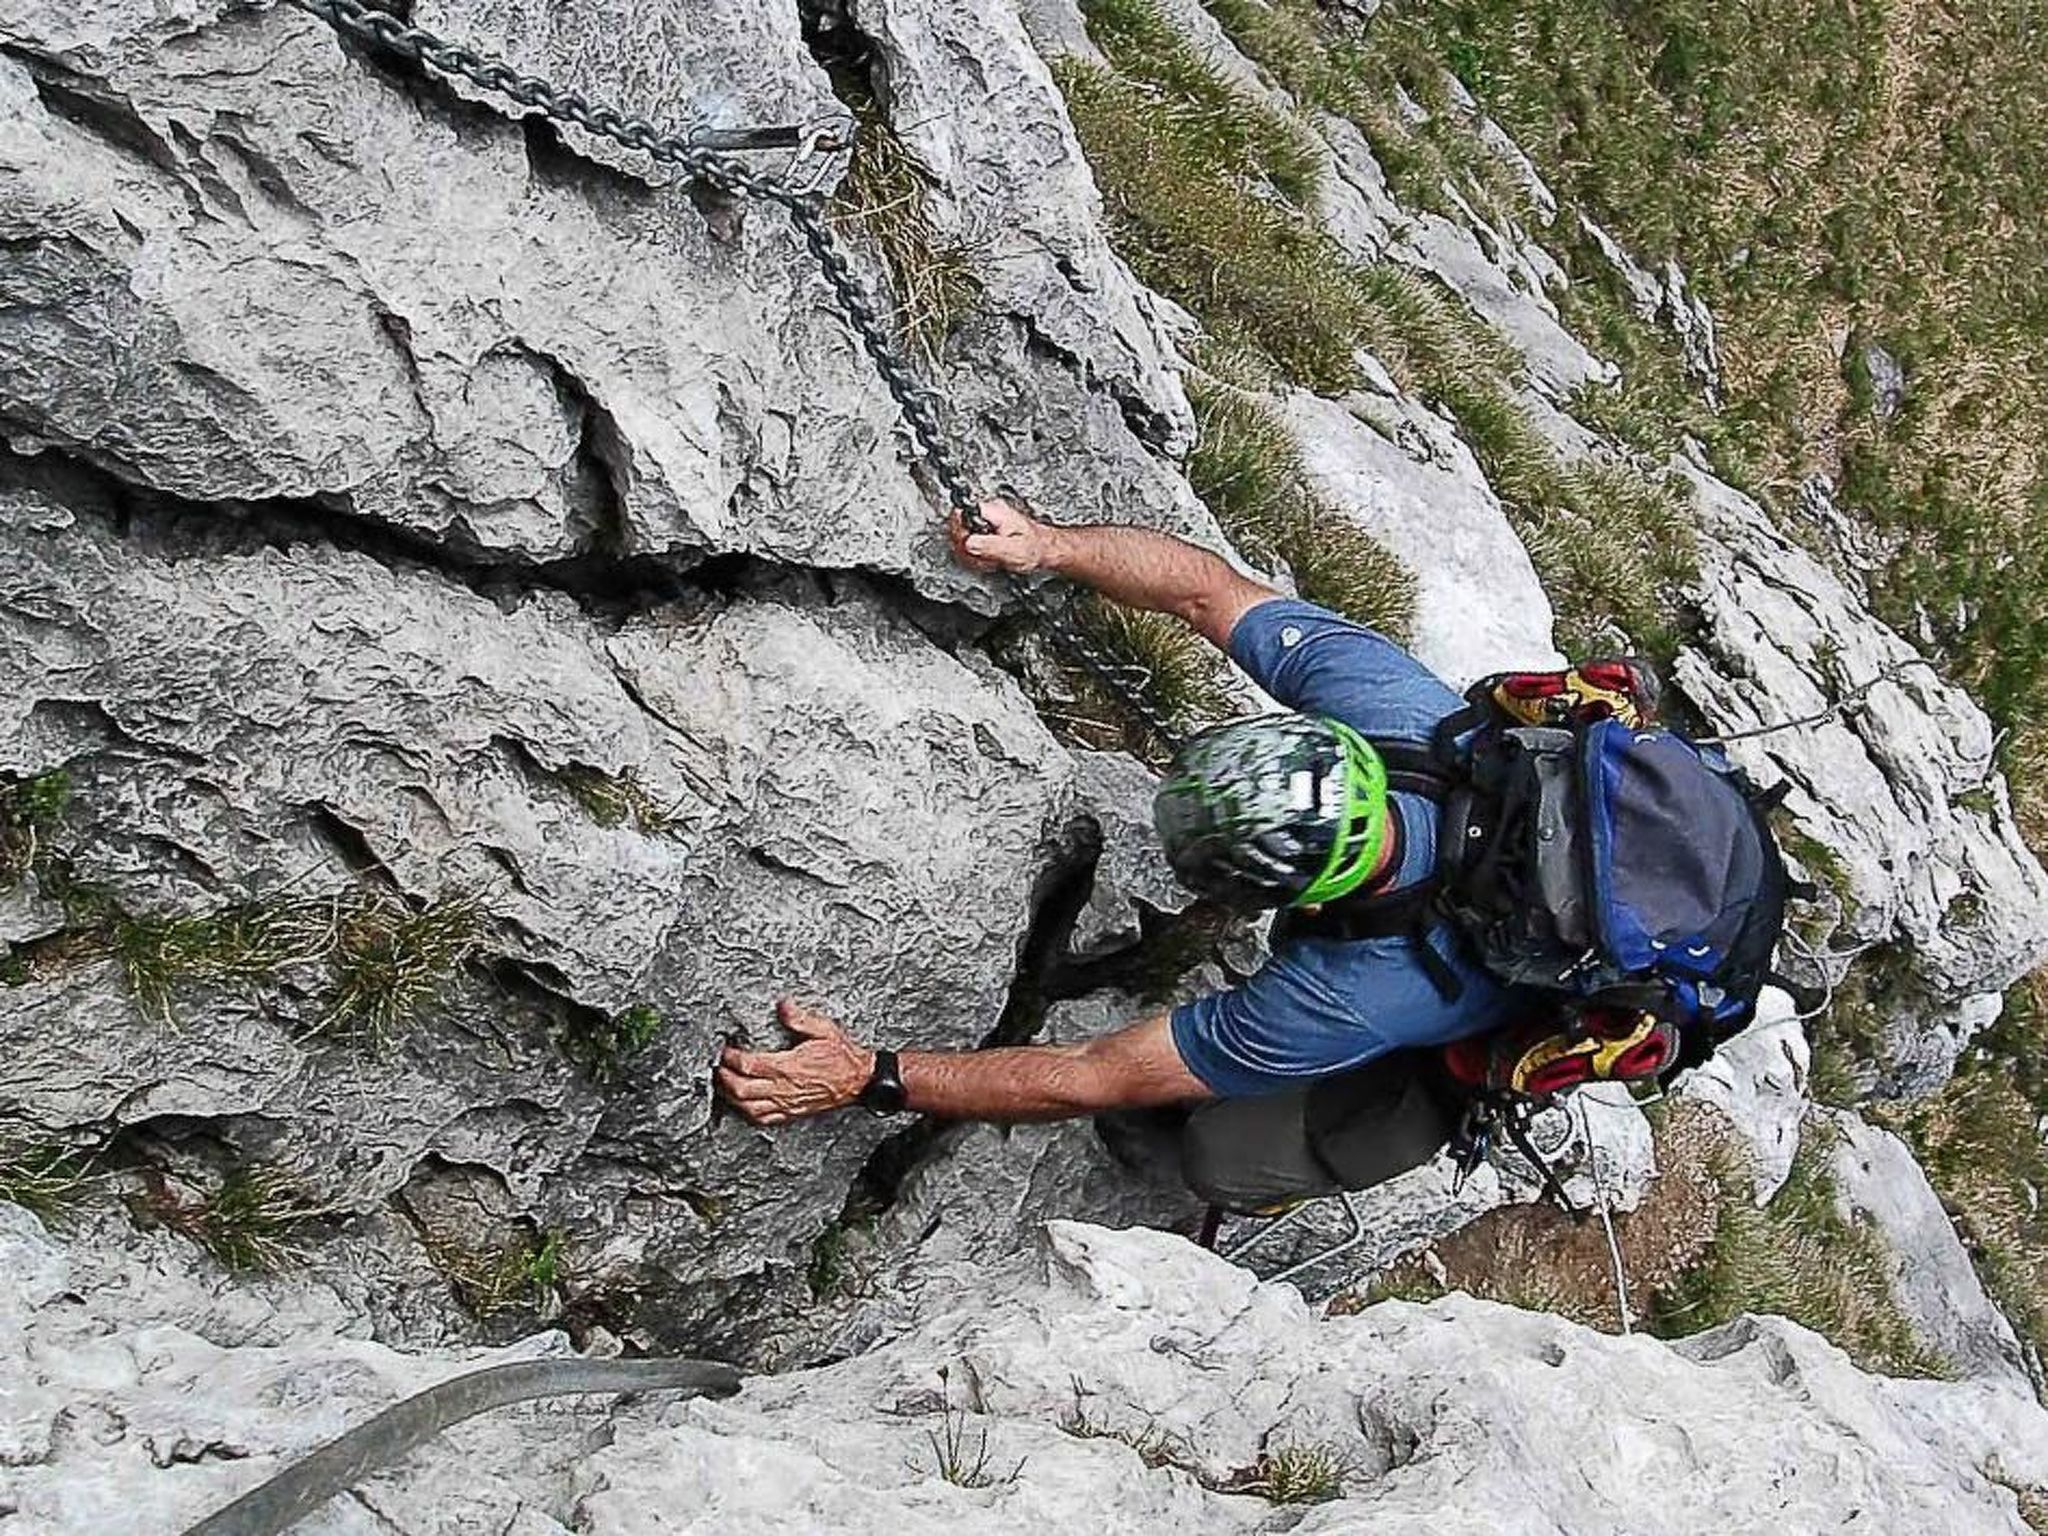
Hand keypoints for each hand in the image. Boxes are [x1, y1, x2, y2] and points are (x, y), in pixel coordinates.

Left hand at [715, 998, 875, 1125]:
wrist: (858, 1081)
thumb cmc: (842, 1057)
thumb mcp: (824, 1029)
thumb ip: (800, 1018)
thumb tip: (783, 1005)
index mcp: (789, 1066)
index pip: (749, 1065)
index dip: (731, 1057)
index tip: (725, 1049)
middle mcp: (785, 1088)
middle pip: (742, 1089)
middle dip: (724, 1078)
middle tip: (718, 1067)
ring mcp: (787, 1103)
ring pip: (749, 1107)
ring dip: (732, 1096)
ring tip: (724, 1084)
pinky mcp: (791, 1112)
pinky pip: (764, 1118)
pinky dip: (748, 1112)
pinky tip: (743, 1104)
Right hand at [948, 497, 1062, 574]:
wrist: (1045, 551)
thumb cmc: (1036, 548)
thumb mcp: (1012, 549)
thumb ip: (988, 546)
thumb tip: (967, 543)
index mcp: (994, 512)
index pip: (961, 513)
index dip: (958, 532)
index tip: (966, 546)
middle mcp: (989, 514)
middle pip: (958, 527)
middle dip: (967, 548)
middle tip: (982, 557)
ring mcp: (987, 524)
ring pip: (963, 539)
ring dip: (973, 555)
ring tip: (990, 559)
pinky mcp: (987, 534)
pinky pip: (970, 546)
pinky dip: (977, 557)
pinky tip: (990, 560)